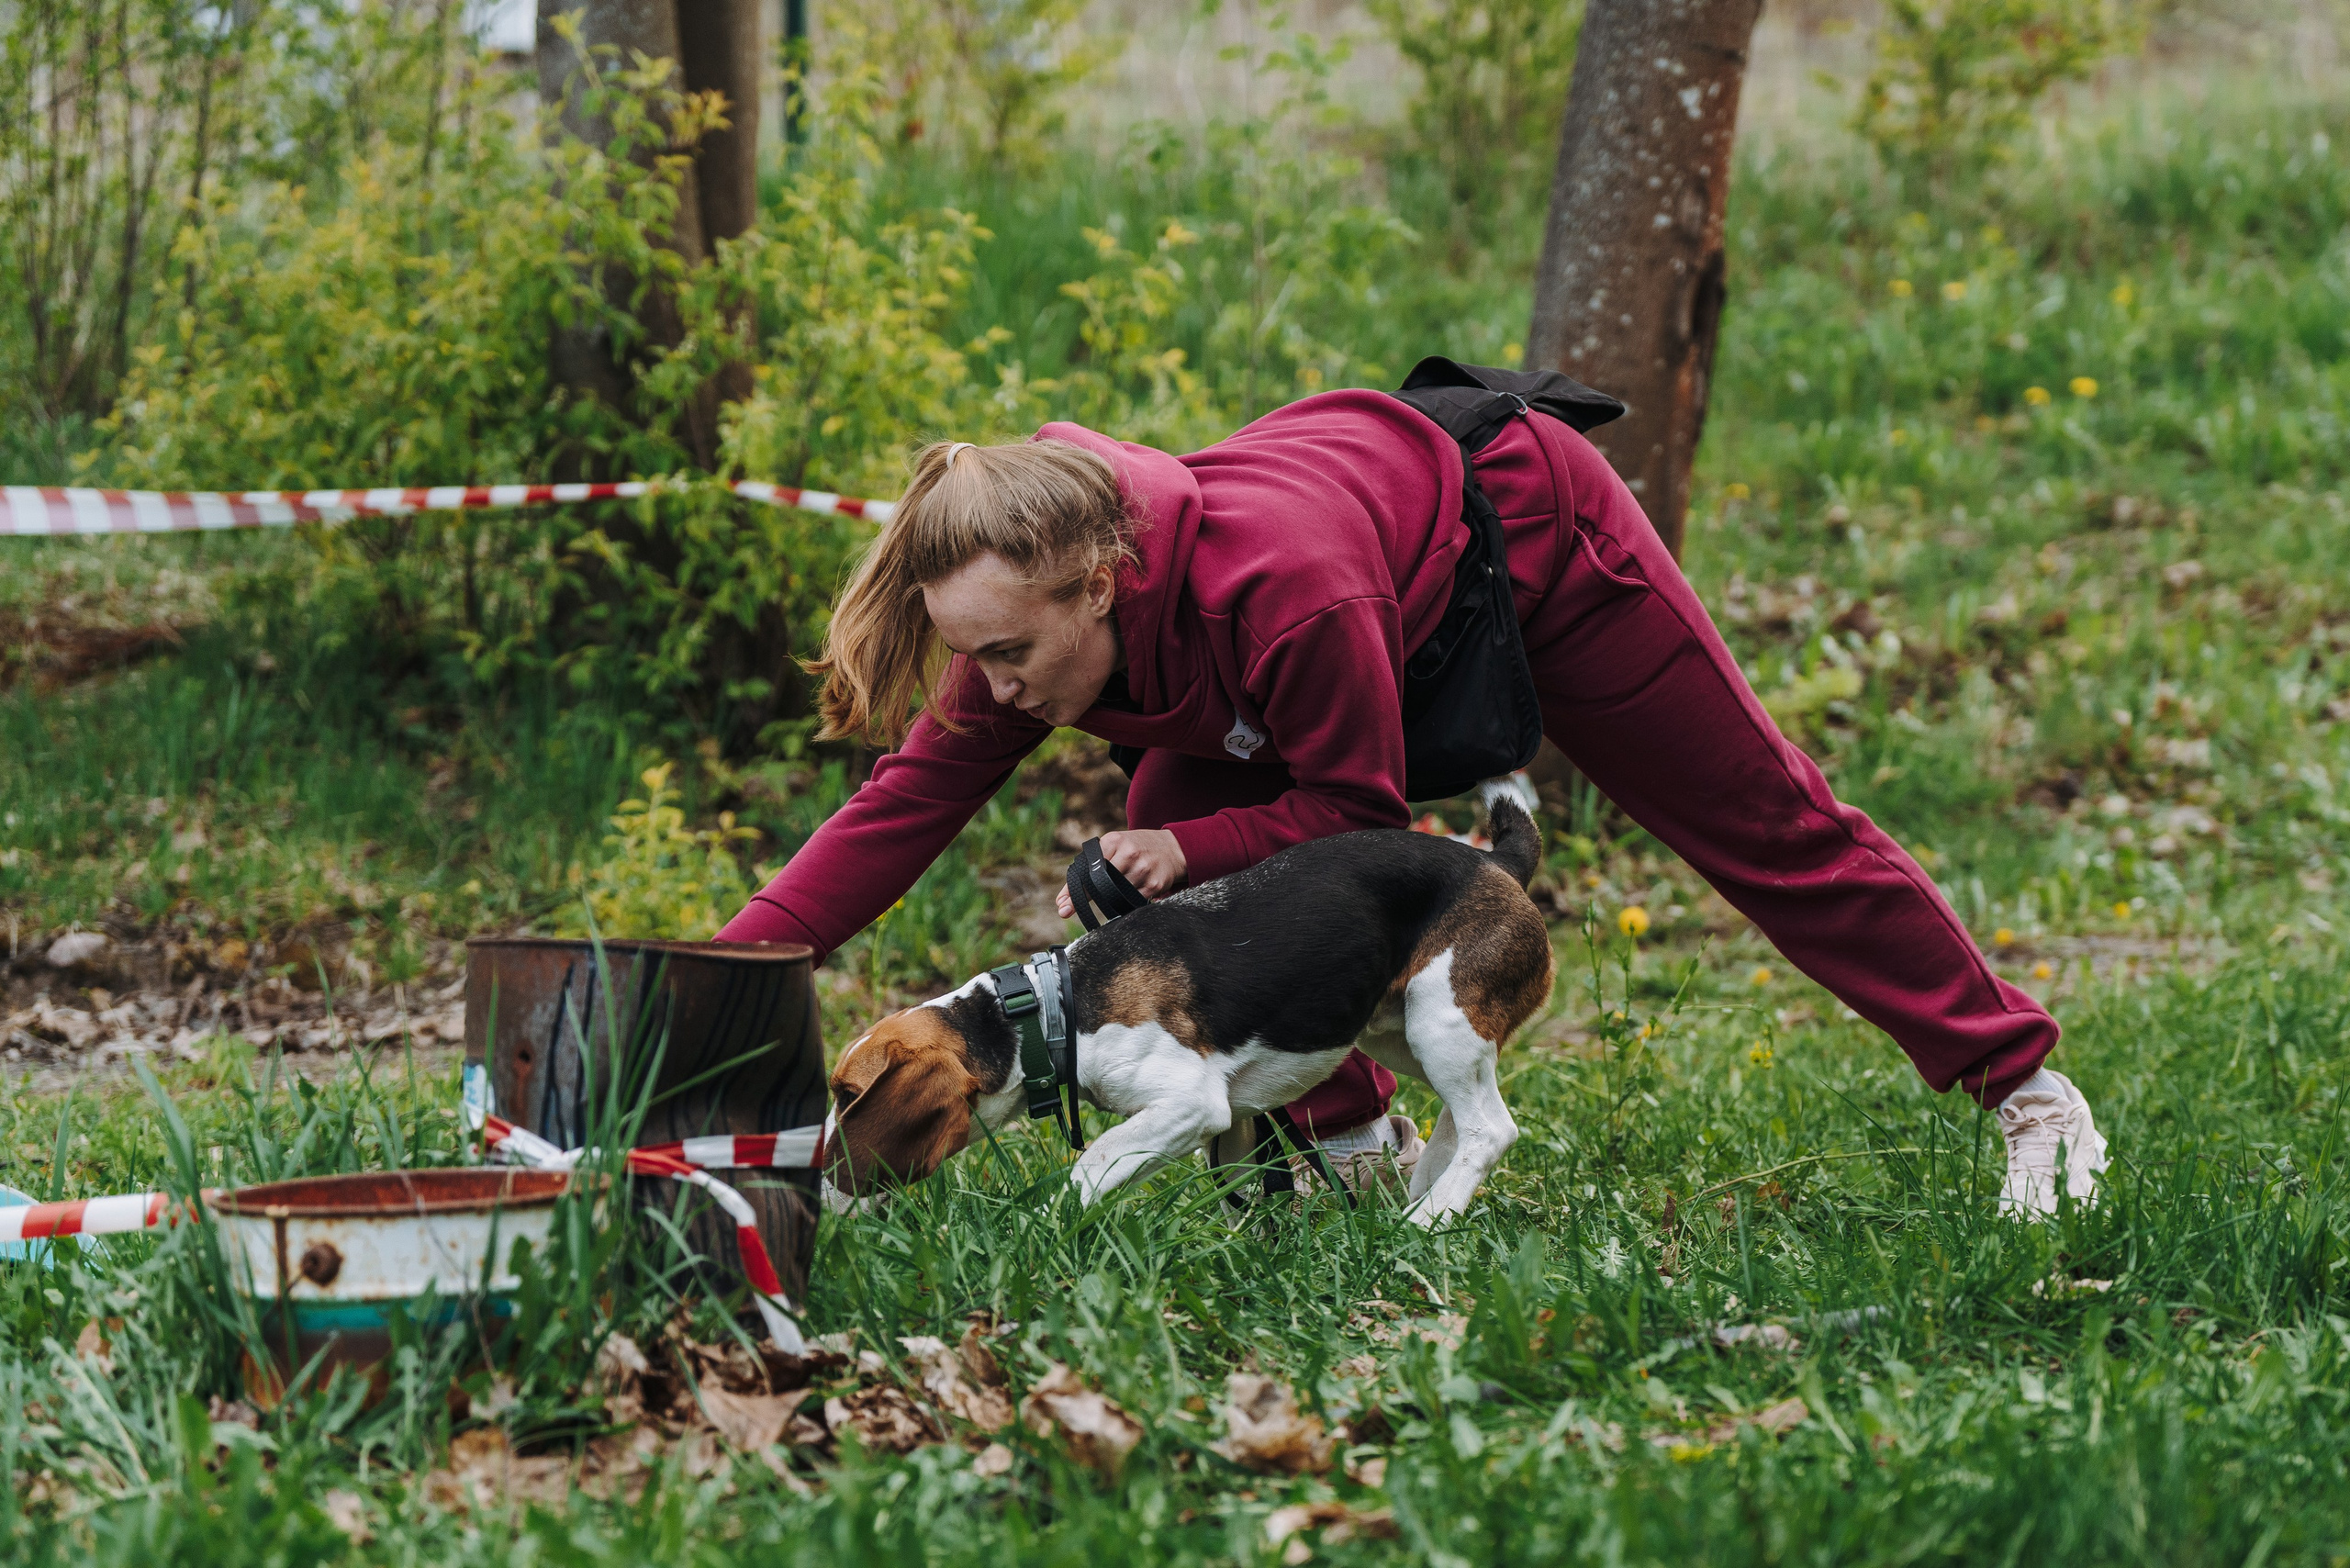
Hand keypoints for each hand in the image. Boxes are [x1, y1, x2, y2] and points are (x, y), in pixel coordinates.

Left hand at [1055, 828, 1186, 918]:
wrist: (1172, 848)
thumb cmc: (1135, 848)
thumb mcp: (1114, 846)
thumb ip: (1089, 866)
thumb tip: (1061, 901)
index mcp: (1114, 841)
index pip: (1087, 869)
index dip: (1073, 889)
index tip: (1062, 905)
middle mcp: (1129, 853)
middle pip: (1099, 885)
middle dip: (1083, 900)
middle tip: (1067, 911)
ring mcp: (1143, 870)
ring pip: (1114, 896)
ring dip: (1106, 902)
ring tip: (1107, 898)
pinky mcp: (1154, 885)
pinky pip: (1130, 902)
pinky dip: (1122, 904)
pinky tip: (1123, 899)